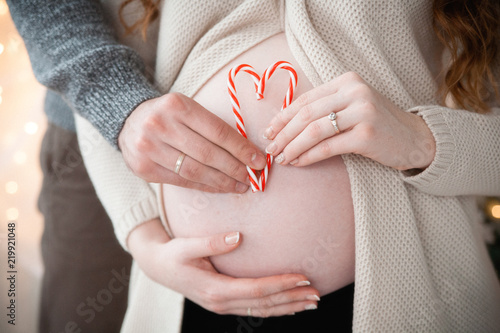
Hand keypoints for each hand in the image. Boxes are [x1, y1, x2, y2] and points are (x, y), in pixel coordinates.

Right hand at [118, 93, 266, 192]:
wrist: (129, 120)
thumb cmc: (169, 115)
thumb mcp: (188, 109)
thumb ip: (212, 126)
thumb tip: (248, 152)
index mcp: (177, 105)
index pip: (217, 131)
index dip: (241, 148)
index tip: (259, 161)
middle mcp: (160, 125)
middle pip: (207, 153)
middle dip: (235, 168)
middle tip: (252, 177)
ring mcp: (149, 148)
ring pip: (194, 171)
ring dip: (221, 181)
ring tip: (239, 186)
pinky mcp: (144, 168)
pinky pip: (181, 181)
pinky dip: (204, 186)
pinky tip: (219, 188)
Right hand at [128, 219, 319, 316]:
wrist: (157, 267)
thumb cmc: (172, 255)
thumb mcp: (187, 246)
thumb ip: (212, 242)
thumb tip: (238, 236)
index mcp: (215, 290)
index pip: (256, 291)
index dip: (280, 285)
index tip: (302, 278)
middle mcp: (221, 303)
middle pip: (264, 305)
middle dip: (291, 299)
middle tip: (316, 294)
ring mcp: (223, 306)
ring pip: (261, 311)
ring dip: (288, 307)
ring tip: (311, 302)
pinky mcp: (224, 303)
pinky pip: (254, 310)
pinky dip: (275, 308)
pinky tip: (289, 306)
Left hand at [263, 72, 435, 169]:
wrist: (415, 139)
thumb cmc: (377, 124)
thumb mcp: (352, 106)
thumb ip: (325, 108)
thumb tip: (285, 124)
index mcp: (347, 81)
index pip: (306, 99)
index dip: (283, 116)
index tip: (269, 130)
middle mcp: (355, 92)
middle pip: (306, 115)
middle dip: (283, 133)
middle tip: (271, 148)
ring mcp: (362, 112)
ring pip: (314, 131)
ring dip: (292, 147)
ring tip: (282, 158)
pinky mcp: (367, 134)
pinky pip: (328, 147)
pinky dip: (309, 157)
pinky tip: (299, 163)